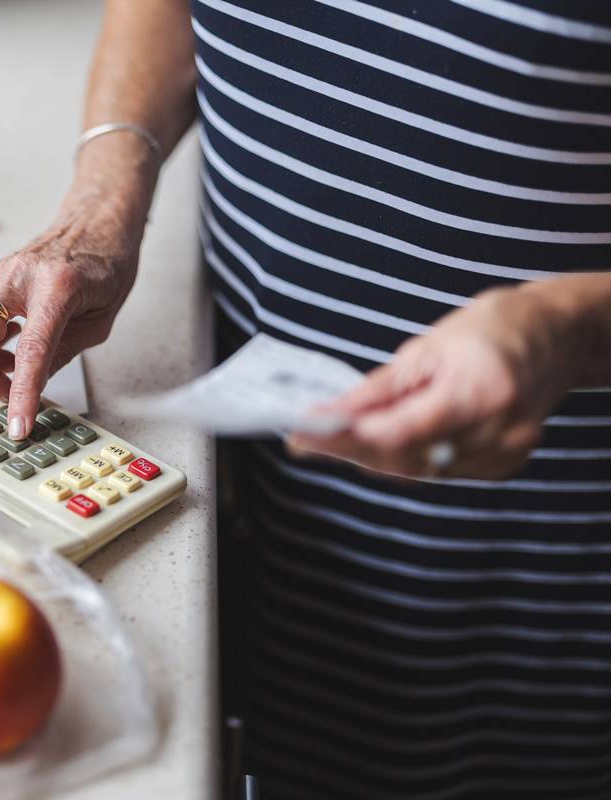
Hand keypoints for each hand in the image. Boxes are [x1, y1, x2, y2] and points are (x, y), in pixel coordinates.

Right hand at [0, 197, 141, 438]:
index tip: (18, 425)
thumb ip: (61, 354)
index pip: (31, 349)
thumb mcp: (97, 321)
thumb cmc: (105, 265)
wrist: (96, 222)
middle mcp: (19, 275)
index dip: (21, 392)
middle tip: (9, 397)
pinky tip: (8, 351)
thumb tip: (31, 387)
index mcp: (58, 286)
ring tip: (11, 373)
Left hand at [286, 285, 582, 479]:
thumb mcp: (426, 348)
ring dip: (370, 457)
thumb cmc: (491, 330)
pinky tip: (374, 445)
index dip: (345, 437)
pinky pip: (438, 470)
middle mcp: (497, 431)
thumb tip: (330, 412)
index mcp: (478, 392)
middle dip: (347, 449)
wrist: (556, 337)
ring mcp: (505, 453)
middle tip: (302, 440)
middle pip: (404, 457)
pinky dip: (403, 458)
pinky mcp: (503, 464)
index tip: (302, 433)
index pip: (398, 431)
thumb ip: (378, 390)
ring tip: (328, 440)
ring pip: (417, 470)